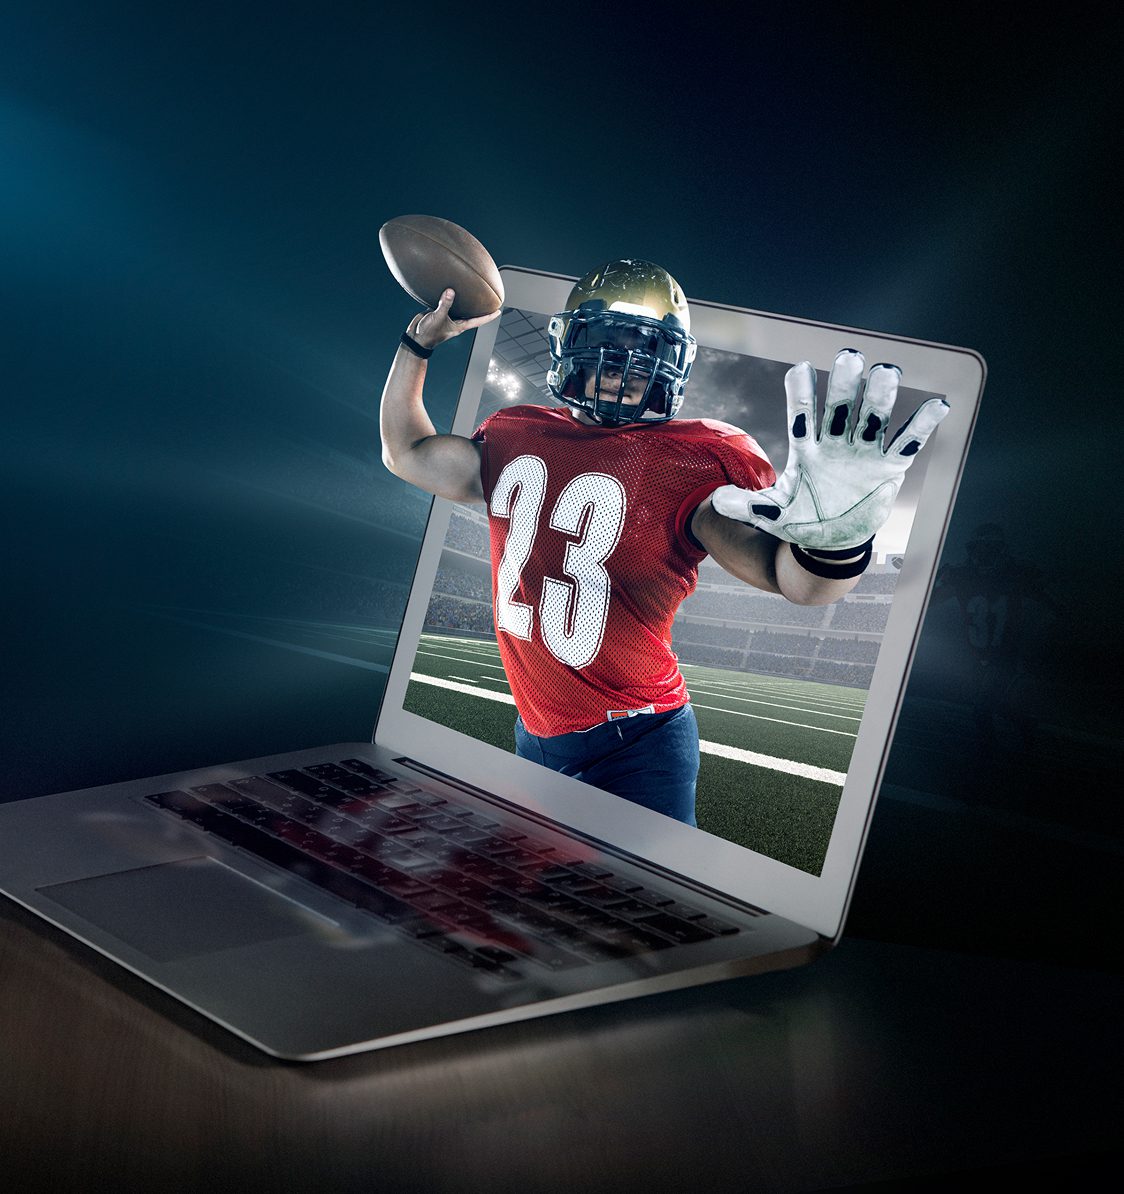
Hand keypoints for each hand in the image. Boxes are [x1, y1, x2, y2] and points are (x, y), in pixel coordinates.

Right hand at [408, 288, 500, 349]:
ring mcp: (448, 317)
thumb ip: (445, 305)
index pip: (478, 321)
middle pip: (471, 313)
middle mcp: (456, 321)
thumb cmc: (428, 333)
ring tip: (472, 290)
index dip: (489, 317)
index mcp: (460, 326)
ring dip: (465, 300)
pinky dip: (449, 296)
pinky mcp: (439, 312)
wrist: (416, 338)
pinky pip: (447, 303)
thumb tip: (451, 291)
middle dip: (480, 307)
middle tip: (489, 298)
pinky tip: (450, 287)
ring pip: (459, 307)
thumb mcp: (438, 318)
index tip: (498, 311)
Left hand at [710, 349, 948, 549]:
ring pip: (873, 418)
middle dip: (844, 384)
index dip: (801, 393)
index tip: (799, 369)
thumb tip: (715, 502)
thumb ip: (745, 506)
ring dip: (880, 397)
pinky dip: (922, 426)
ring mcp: (864, 453)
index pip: (802, 416)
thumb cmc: (800, 521)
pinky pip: (908, 443)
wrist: (829, 544)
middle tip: (848, 357)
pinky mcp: (889, 468)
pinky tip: (937, 404)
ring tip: (885, 372)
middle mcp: (836, 444)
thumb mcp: (771, 515)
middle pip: (840, 408)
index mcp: (807, 449)